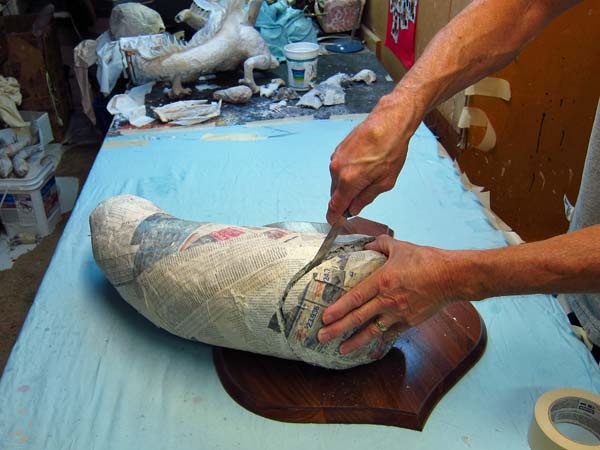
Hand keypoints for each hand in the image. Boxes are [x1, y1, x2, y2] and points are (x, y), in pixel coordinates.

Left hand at [317, 235, 461, 354]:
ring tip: (340, 349)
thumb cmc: (427, 260)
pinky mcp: (410, 322)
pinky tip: (369, 345)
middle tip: (321, 337)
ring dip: (355, 341)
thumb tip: (368, 244)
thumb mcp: (400, 247)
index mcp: (383, 281)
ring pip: (372, 331)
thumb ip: (380, 244)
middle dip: (338, 329)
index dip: (338, 308)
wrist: (452, 277)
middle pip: (358, 318)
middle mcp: (388, 300)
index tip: (324, 317)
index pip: (355, 297)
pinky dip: (378, 339)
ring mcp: (399, 314)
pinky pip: (390, 333)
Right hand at [327, 95, 415, 224]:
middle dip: (345, 200)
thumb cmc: (391, 150)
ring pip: (337, 181)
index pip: (334, 207)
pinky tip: (363, 165)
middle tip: (362, 197)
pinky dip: (347, 172)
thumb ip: (366, 198)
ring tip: (368, 175)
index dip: (334, 217)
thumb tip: (354, 209)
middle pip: (335, 194)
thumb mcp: (385, 182)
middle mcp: (337, 170)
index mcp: (348, 182)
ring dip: (348, 184)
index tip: (336, 223)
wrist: (389, 122)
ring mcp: (335, 158)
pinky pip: (339, 168)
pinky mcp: (338, 150)